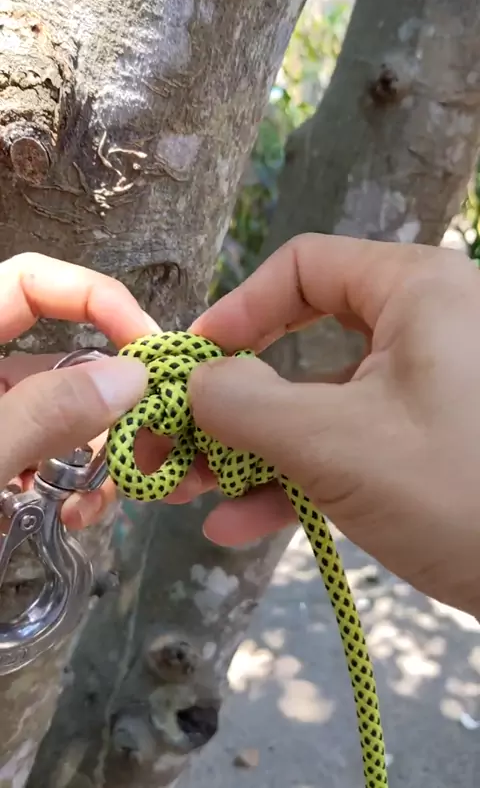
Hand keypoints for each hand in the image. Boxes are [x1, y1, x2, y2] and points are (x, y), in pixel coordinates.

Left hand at [0, 254, 202, 529]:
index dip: (96, 299)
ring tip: (116, 499)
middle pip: (64, 361)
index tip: (148, 352)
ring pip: (65, 420)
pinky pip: (48, 462)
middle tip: (159, 445)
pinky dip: (73, 486)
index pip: (32, 282)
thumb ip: (42, 414)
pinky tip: (80, 517)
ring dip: (102, 456)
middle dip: (117, 403)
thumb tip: (132, 377)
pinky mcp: (0, 467)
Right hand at [186, 234, 479, 616]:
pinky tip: (242, 523)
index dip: (237, 310)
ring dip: (255, 450)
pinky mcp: (433, 443)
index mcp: (415, 290)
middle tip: (180, 439)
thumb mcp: (336, 445)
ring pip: (322, 404)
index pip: (303, 267)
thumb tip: (194, 384)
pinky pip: (353, 444)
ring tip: (195, 494)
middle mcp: (425, 326)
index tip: (193, 365)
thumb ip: (245, 407)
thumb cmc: (459, 489)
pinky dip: (299, 478)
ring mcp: (430, 389)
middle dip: (234, 401)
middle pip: (304, 343)